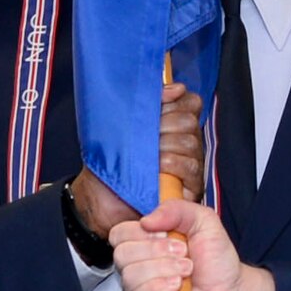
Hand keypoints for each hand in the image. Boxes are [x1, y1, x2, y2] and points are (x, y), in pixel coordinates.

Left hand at [68, 82, 203, 235]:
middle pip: (189, 119)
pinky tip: (155, 168)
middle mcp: (185, 144)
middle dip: (165, 123)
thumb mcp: (120, 128)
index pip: (190, 102)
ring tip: (146, 156)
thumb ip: (141, 105)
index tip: (161, 100)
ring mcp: (189, 166)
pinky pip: (189, 166)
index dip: (178, 98)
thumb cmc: (108, 167)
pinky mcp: (190, 188)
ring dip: (164, 145)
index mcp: (172, 127)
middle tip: (144, 136)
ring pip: (189, 141)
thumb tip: (171, 88)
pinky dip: (170, 163)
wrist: (99, 202)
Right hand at [111, 199, 274, 290]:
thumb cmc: (216, 260)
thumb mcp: (203, 221)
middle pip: (122, 254)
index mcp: (144, 244)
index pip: (119, 234)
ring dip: (163, 269)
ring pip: (130, 276)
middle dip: (157, 250)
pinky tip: (178, 287)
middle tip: (184, 253)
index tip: (168, 234)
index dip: (142, 232)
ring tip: (187, 270)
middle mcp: (137, 268)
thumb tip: (147, 219)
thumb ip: (177, 209)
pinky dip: (159, 289)